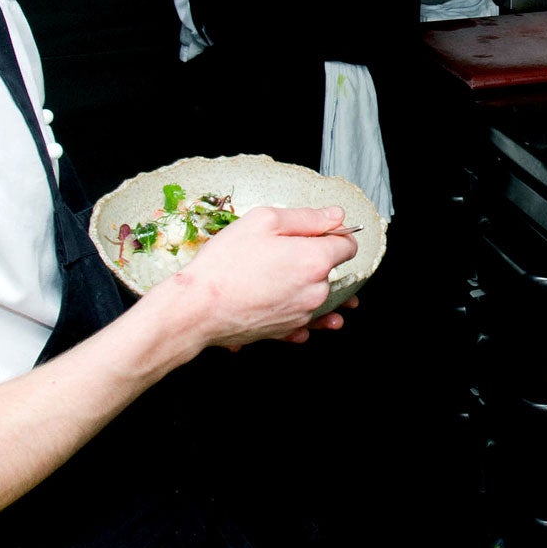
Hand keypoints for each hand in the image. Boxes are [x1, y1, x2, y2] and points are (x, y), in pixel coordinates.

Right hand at [162, 205, 357, 349]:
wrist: (197, 308)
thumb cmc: (225, 263)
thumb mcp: (263, 221)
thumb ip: (307, 217)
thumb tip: (335, 216)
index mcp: (315, 260)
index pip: (349, 245)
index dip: (335, 235)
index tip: (318, 233)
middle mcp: (316, 291)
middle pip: (333, 271)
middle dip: (317, 259)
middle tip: (286, 251)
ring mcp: (303, 315)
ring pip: (319, 295)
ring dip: (307, 285)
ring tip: (283, 277)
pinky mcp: (288, 331)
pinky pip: (304, 320)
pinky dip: (296, 310)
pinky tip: (281, 302)